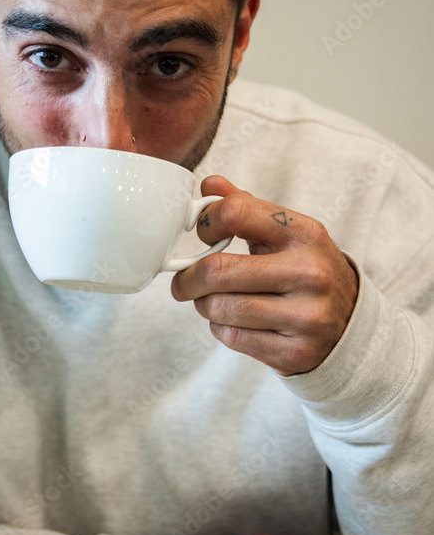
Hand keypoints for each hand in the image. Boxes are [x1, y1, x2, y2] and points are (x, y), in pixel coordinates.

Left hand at [171, 176, 358, 375]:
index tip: (202, 234)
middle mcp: (309, 272)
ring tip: (211, 301)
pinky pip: (231, 337)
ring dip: (203, 305)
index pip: (235, 212)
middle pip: (216, 270)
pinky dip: (220, 329)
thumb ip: (246, 206)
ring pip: (219, 308)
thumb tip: (209, 183)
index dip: (205, 223)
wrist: (350, 325)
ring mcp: (306, 315)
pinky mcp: (295, 352)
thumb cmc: (305, 269)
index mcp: (304, 232)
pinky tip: (233, 321)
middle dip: (188, 277)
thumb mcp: (287, 232)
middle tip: (183, 281)